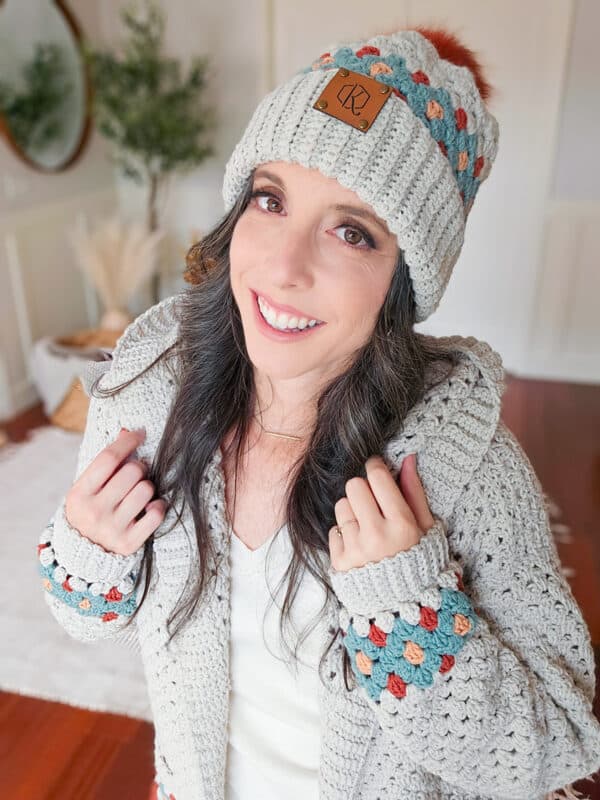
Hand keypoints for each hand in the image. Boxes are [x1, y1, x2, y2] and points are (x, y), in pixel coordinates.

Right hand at [64, 428, 166, 555]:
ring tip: (138, 494)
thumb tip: (127, 431)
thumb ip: (106, 462)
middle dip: (138, 467)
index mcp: (79, 493)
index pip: (108, 458)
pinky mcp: (129, 543)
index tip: (140, 434)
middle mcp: (93, 512)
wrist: (85, 551)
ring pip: (146, 490)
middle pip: (132, 472)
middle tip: (135, 473)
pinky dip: (157, 506)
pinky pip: (157, 513)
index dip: (127, 441)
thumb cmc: (92, 509)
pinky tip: (149, 507)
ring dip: (147, 487)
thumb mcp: (88, 486)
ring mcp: (111, 529)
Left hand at [328, 453, 435, 571]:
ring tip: (367, 525)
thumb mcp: (426, 526)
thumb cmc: (419, 559)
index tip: (376, 470)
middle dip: (363, 488)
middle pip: (354, 486)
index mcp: (402, 525)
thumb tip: (407, 458)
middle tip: (373, 502)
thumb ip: (414, 491)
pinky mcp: (340, 561)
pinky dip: (344, 533)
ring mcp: (356, 549)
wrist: (404, 604)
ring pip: (341, 505)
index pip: (377, 477)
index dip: (376, 467)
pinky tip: (359, 544)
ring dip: (352, 510)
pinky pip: (333, 529)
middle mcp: (377, 536)